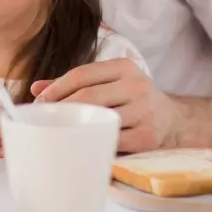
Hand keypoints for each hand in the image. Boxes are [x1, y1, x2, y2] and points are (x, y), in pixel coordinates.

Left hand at [31, 58, 179, 152]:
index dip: (56, 88)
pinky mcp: (148, 137)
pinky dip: (94, 143)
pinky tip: (81, 145)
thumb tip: (36, 88)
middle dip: (61, 107)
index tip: (39, 101)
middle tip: (44, 118)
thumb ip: (75, 84)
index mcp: (124, 67)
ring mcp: (145, 112)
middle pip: (88, 95)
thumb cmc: (132, 100)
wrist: (175, 122)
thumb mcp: (109, 83)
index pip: (82, 74)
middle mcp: (137, 86)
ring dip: (75, 126)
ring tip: (58, 130)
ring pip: (100, 118)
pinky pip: (113, 140)